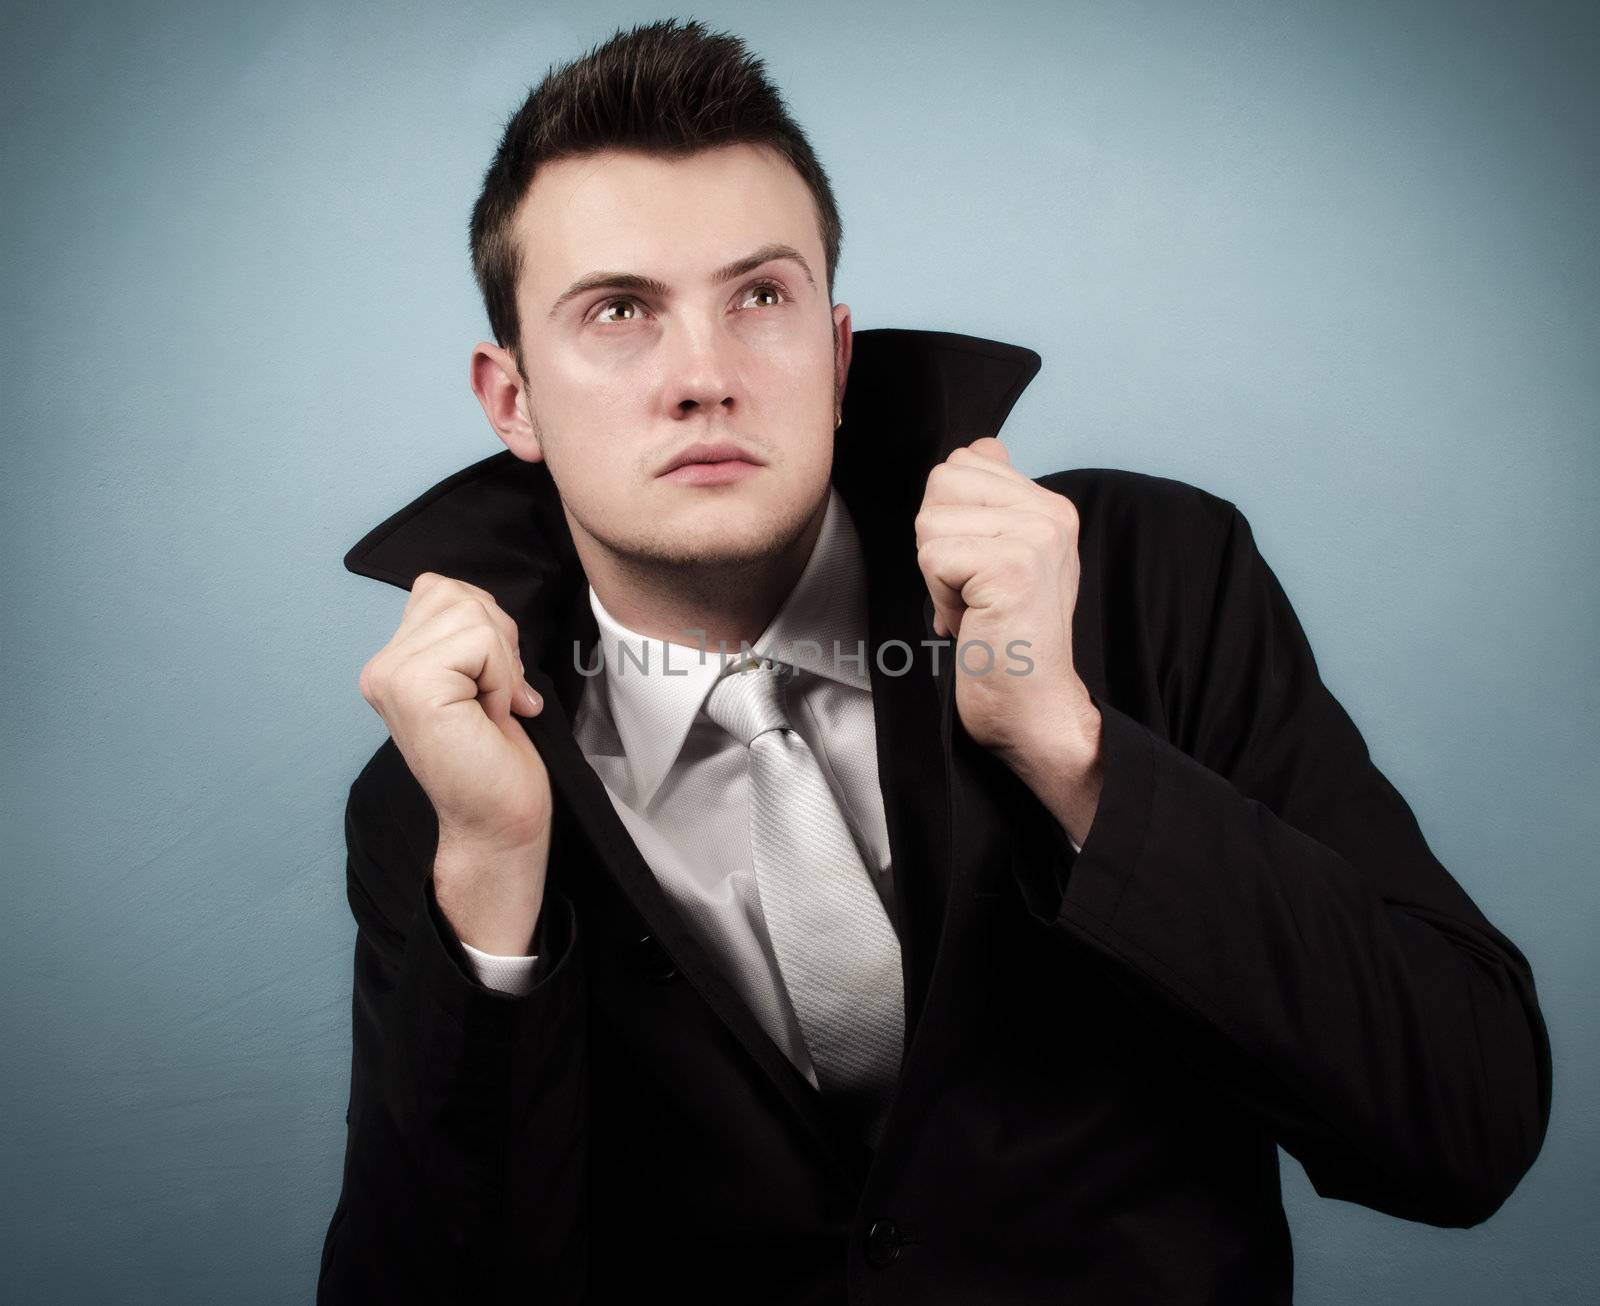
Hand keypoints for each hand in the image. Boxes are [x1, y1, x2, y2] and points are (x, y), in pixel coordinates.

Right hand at [358, 573, 551, 950]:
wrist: (498, 822)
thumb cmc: (498, 756)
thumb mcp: (482, 676)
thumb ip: (470, 635)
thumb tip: (484, 604)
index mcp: (392, 661)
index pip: (443, 589)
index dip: (489, 628)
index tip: (492, 684)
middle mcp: (381, 666)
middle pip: (459, 594)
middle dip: (500, 641)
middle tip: (496, 698)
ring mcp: (390, 675)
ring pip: (473, 613)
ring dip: (503, 663)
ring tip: (489, 708)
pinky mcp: (413, 686)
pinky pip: (480, 641)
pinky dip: (502, 677)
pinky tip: (489, 716)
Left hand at [914, 438, 1099, 770]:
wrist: (1033, 707)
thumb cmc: (1006, 641)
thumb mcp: (1008, 556)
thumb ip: (994, 502)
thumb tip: (981, 447)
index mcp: (1050, 505)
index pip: (964, 461)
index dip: (949, 520)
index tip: (977, 570)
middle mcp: (1050, 513)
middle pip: (942, 481)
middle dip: (937, 540)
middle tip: (971, 590)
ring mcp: (1035, 537)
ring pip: (932, 519)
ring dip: (937, 574)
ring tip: (973, 607)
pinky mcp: (1013, 567)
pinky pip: (934, 556)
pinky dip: (938, 596)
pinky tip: (971, 622)